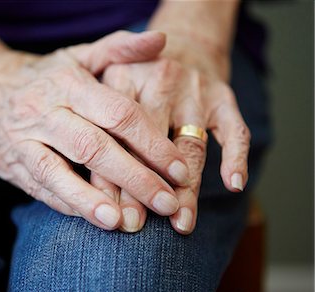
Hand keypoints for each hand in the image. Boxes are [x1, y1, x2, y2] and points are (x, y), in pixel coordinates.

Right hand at [0, 31, 189, 229]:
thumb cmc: (44, 77)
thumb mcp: (78, 56)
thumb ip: (119, 49)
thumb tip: (162, 40)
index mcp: (68, 83)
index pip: (118, 114)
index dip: (152, 144)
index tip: (179, 170)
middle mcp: (44, 111)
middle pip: (93, 147)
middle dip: (134, 178)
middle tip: (168, 204)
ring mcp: (23, 140)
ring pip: (58, 172)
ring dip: (93, 200)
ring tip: (125, 224)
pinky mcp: (11, 164)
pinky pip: (41, 187)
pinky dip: (69, 204)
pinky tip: (96, 219)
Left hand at [98, 35, 249, 233]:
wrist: (184, 42)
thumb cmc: (137, 76)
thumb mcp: (105, 81)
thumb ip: (92, 121)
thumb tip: (81, 180)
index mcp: (122, 78)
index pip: (115, 134)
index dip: (110, 175)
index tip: (107, 211)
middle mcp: (159, 81)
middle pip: (150, 143)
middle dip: (143, 187)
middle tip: (136, 224)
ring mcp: (195, 89)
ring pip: (190, 144)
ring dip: (186, 187)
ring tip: (180, 221)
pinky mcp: (223, 97)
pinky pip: (234, 130)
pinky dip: (235, 157)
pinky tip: (233, 184)